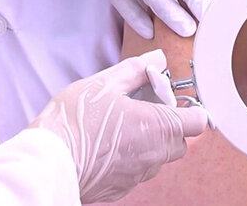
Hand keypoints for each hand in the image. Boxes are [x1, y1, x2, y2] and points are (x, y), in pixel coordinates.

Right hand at [29, 50, 207, 203]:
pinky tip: (109, 145)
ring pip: (159, 157)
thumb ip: (137, 70)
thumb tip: (157, 58)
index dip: (190, 108)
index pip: (199, 121)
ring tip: (121, 127)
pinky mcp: (122, 188)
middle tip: (143, 110)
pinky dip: (131, 158)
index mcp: (159, 126)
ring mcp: (139, 175)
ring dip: (150, 142)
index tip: (171, 99)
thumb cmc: (75, 121)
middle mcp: (155, 154)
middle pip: (181, 141)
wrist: (48, 161)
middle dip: (169, 125)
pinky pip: (138, 171)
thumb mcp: (105, 84)